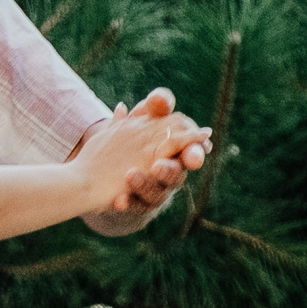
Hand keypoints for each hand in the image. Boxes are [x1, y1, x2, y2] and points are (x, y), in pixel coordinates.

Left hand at [72, 88, 208, 216]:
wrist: (112, 178)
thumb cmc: (136, 146)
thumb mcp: (142, 124)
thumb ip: (153, 110)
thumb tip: (159, 99)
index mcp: (175, 155)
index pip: (191, 153)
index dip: (195, 151)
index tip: (193, 151)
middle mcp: (168, 177)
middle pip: (176, 177)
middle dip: (169, 171)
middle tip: (158, 166)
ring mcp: (153, 194)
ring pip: (156, 195)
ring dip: (144, 184)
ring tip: (130, 175)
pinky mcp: (135, 208)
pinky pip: (134, 208)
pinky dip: (127, 203)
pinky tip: (117, 200)